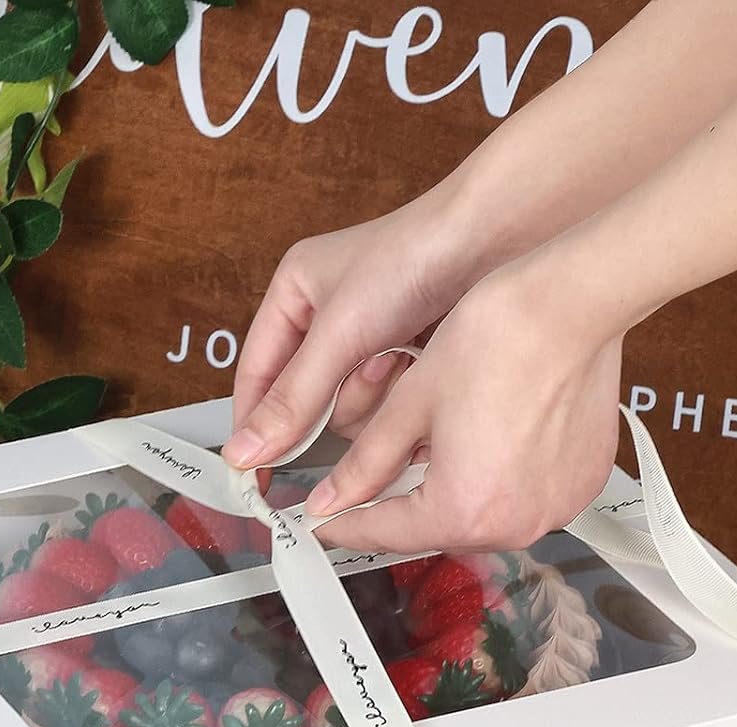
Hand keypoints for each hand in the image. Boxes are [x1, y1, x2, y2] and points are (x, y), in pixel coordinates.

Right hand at [223, 187, 489, 467]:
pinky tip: (420, 360)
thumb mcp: (338, 334)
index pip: (256, 377)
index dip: (254, 424)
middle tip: (365, 375)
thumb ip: (292, 400)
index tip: (254, 474)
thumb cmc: (411, 262)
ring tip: (400, 353)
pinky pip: (385, 411)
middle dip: (336, 395)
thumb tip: (243, 453)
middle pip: (306, 405)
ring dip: (374, 394)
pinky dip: (402, 393)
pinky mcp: (406, 366)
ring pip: (349, 415)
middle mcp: (326, 325)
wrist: (493, 241)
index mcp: (294, 297)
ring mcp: (369, 348)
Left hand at [303, 265, 623, 553]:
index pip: (385, 533)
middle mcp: (513, 526)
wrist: (572, 303)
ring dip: (452, 496)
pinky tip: (488, 445)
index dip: (345, 525)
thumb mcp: (408, 403)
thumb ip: (365, 464)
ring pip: (479, 518)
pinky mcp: (579, 488)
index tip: (324, 522)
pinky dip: (498, 483)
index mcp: (463, 510)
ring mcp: (553, 510)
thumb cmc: (497, 341)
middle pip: (435, 531)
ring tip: (436, 454)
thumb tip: (333, 499)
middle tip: (373, 482)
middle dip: (401, 508)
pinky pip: (523, 501)